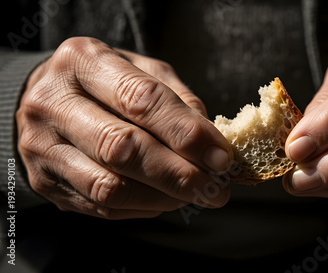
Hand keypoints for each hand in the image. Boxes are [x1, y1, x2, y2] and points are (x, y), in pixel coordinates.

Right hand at [17, 37, 232, 218]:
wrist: (48, 100)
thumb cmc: (107, 82)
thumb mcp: (144, 72)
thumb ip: (179, 100)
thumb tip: (212, 143)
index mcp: (84, 61)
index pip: (142, 100)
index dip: (187, 133)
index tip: (222, 157)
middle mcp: (53, 102)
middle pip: (122, 148)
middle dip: (179, 175)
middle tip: (216, 190)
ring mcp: (41, 147)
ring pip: (109, 186)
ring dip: (163, 198)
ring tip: (195, 196)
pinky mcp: (45, 182)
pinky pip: (100, 207)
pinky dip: (142, 208)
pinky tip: (165, 200)